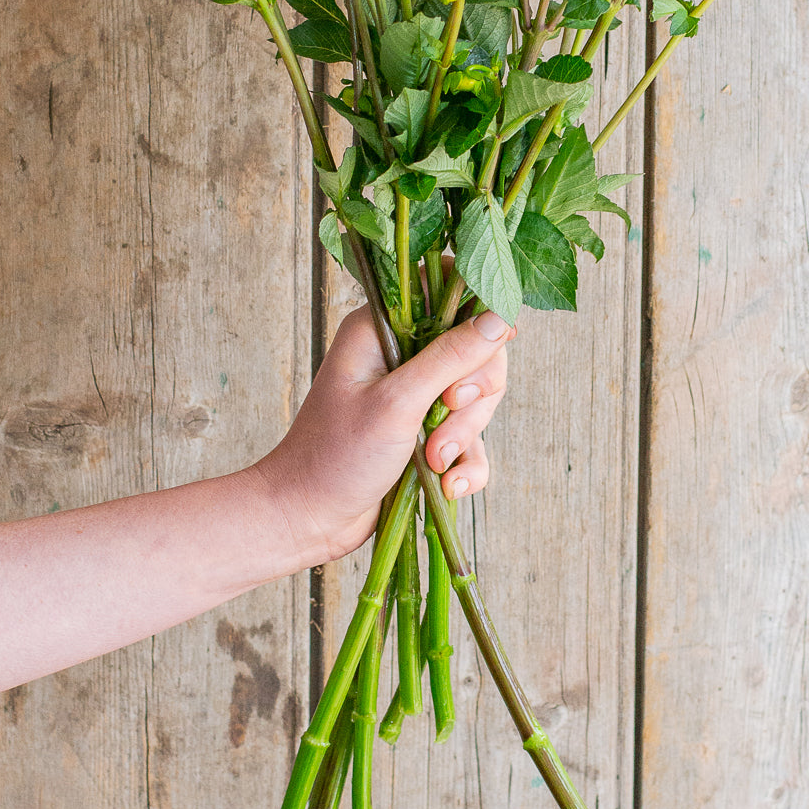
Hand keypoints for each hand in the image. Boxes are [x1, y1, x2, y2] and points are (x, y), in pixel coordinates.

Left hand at [249, 306, 514, 568]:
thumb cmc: (336, 455)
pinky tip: (447, 483)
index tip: (492, 342)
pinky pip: (471, 438)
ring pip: (477, 396)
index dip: (477, 310)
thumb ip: (450, 357)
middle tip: (446, 411)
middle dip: (472, 391)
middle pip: (475, 347)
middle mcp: (401, 353)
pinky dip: (465, 462)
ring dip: (464, 434)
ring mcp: (416, 394)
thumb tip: (499, 318)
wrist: (309, 520)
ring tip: (433, 460)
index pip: (444, 289)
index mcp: (382, 327)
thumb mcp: (397, 402)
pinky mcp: (427, 432)